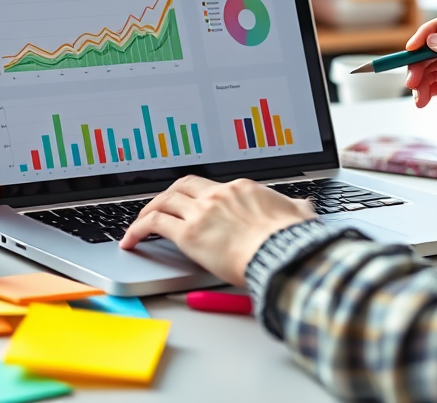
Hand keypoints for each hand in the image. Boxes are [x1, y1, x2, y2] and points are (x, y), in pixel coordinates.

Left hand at [119, 176, 314, 285]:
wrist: (283, 251)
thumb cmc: (292, 239)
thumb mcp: (298, 215)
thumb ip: (297, 209)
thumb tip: (305, 207)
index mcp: (241, 189)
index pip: (210, 187)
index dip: (197, 195)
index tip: (192, 205)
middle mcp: (217, 195)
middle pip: (182, 186)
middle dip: (167, 196)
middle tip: (158, 207)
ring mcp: (201, 212)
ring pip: (163, 201)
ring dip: (148, 210)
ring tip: (139, 224)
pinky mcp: (189, 233)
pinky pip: (153, 224)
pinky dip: (138, 229)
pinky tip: (131, 240)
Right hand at [405, 9, 436, 165]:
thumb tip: (433, 37)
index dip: (431, 30)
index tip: (412, 47)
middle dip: (421, 61)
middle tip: (410, 80)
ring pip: (431, 61)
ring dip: (420, 77)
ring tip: (417, 96)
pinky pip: (432, 78)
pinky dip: (424, 88)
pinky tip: (423, 102)